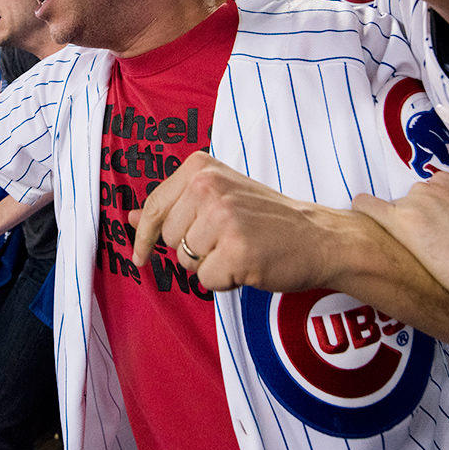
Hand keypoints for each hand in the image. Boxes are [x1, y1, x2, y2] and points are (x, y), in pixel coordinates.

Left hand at [128, 152, 351, 291]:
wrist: (319, 236)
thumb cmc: (268, 219)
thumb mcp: (220, 196)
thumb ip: (175, 205)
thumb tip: (129, 217)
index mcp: (201, 168)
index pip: (154, 207)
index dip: (142, 236)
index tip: (139, 256)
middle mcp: (208, 187)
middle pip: (168, 239)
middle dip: (192, 249)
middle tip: (228, 240)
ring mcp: (223, 218)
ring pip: (186, 262)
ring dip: (211, 266)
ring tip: (240, 249)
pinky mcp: (236, 250)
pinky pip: (207, 281)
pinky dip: (226, 281)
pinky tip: (249, 264)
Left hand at [352, 170, 448, 329]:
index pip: (439, 194)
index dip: (439, 220)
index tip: (443, 237)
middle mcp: (442, 186)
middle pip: (416, 203)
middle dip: (420, 226)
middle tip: (432, 255)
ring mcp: (421, 203)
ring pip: (396, 211)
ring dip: (400, 231)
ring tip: (405, 256)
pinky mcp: (405, 224)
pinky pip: (370, 209)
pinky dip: (364, 214)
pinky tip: (358, 226)